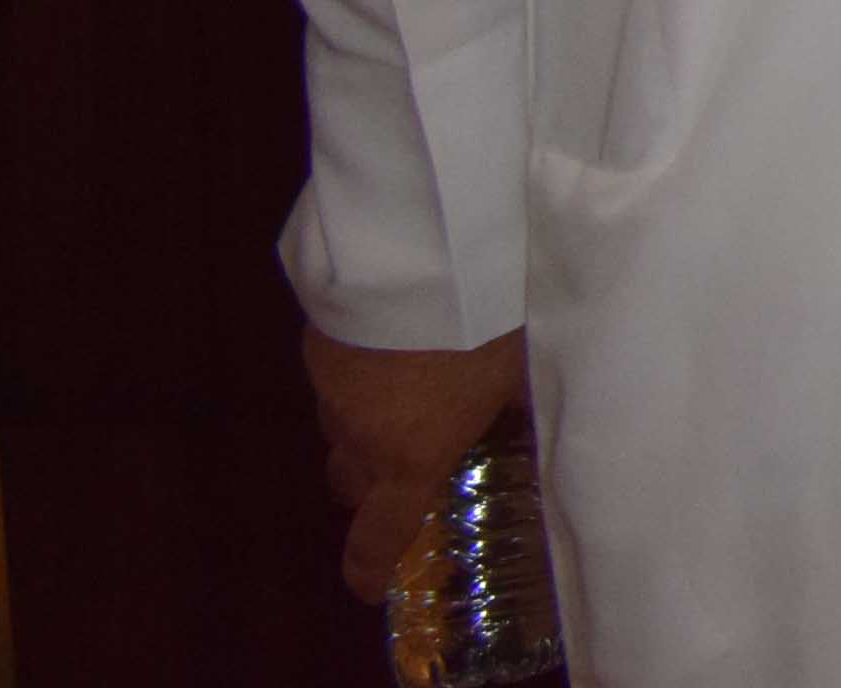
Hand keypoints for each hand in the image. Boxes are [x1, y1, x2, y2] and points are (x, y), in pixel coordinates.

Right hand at [301, 322, 523, 601]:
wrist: (418, 254)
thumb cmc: (483, 322)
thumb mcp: (517, 367)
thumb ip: (512, 402)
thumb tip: (519, 408)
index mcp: (411, 455)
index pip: (380, 532)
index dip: (371, 566)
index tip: (370, 586)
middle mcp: (361, 432)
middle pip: (350, 479)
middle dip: (370, 484)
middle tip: (402, 471)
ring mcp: (332, 386)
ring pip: (340, 423)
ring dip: (366, 423)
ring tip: (409, 394)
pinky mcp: (320, 341)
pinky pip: (336, 376)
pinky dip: (360, 374)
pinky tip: (394, 345)